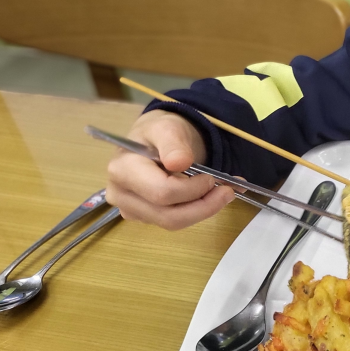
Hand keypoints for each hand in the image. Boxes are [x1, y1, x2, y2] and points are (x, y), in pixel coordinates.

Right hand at [105, 110, 233, 229]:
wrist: (154, 139)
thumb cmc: (160, 132)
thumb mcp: (168, 127)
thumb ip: (173, 143)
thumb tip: (179, 162)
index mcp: (123, 170)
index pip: (161, 192)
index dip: (192, 190)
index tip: (212, 178)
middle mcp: (121, 194)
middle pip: (167, 216)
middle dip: (203, 206)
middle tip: (228, 191)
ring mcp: (131, 209)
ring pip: (172, 223)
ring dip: (203, 210)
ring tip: (223, 193)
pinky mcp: (144, 216)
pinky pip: (173, 222)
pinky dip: (196, 212)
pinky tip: (208, 196)